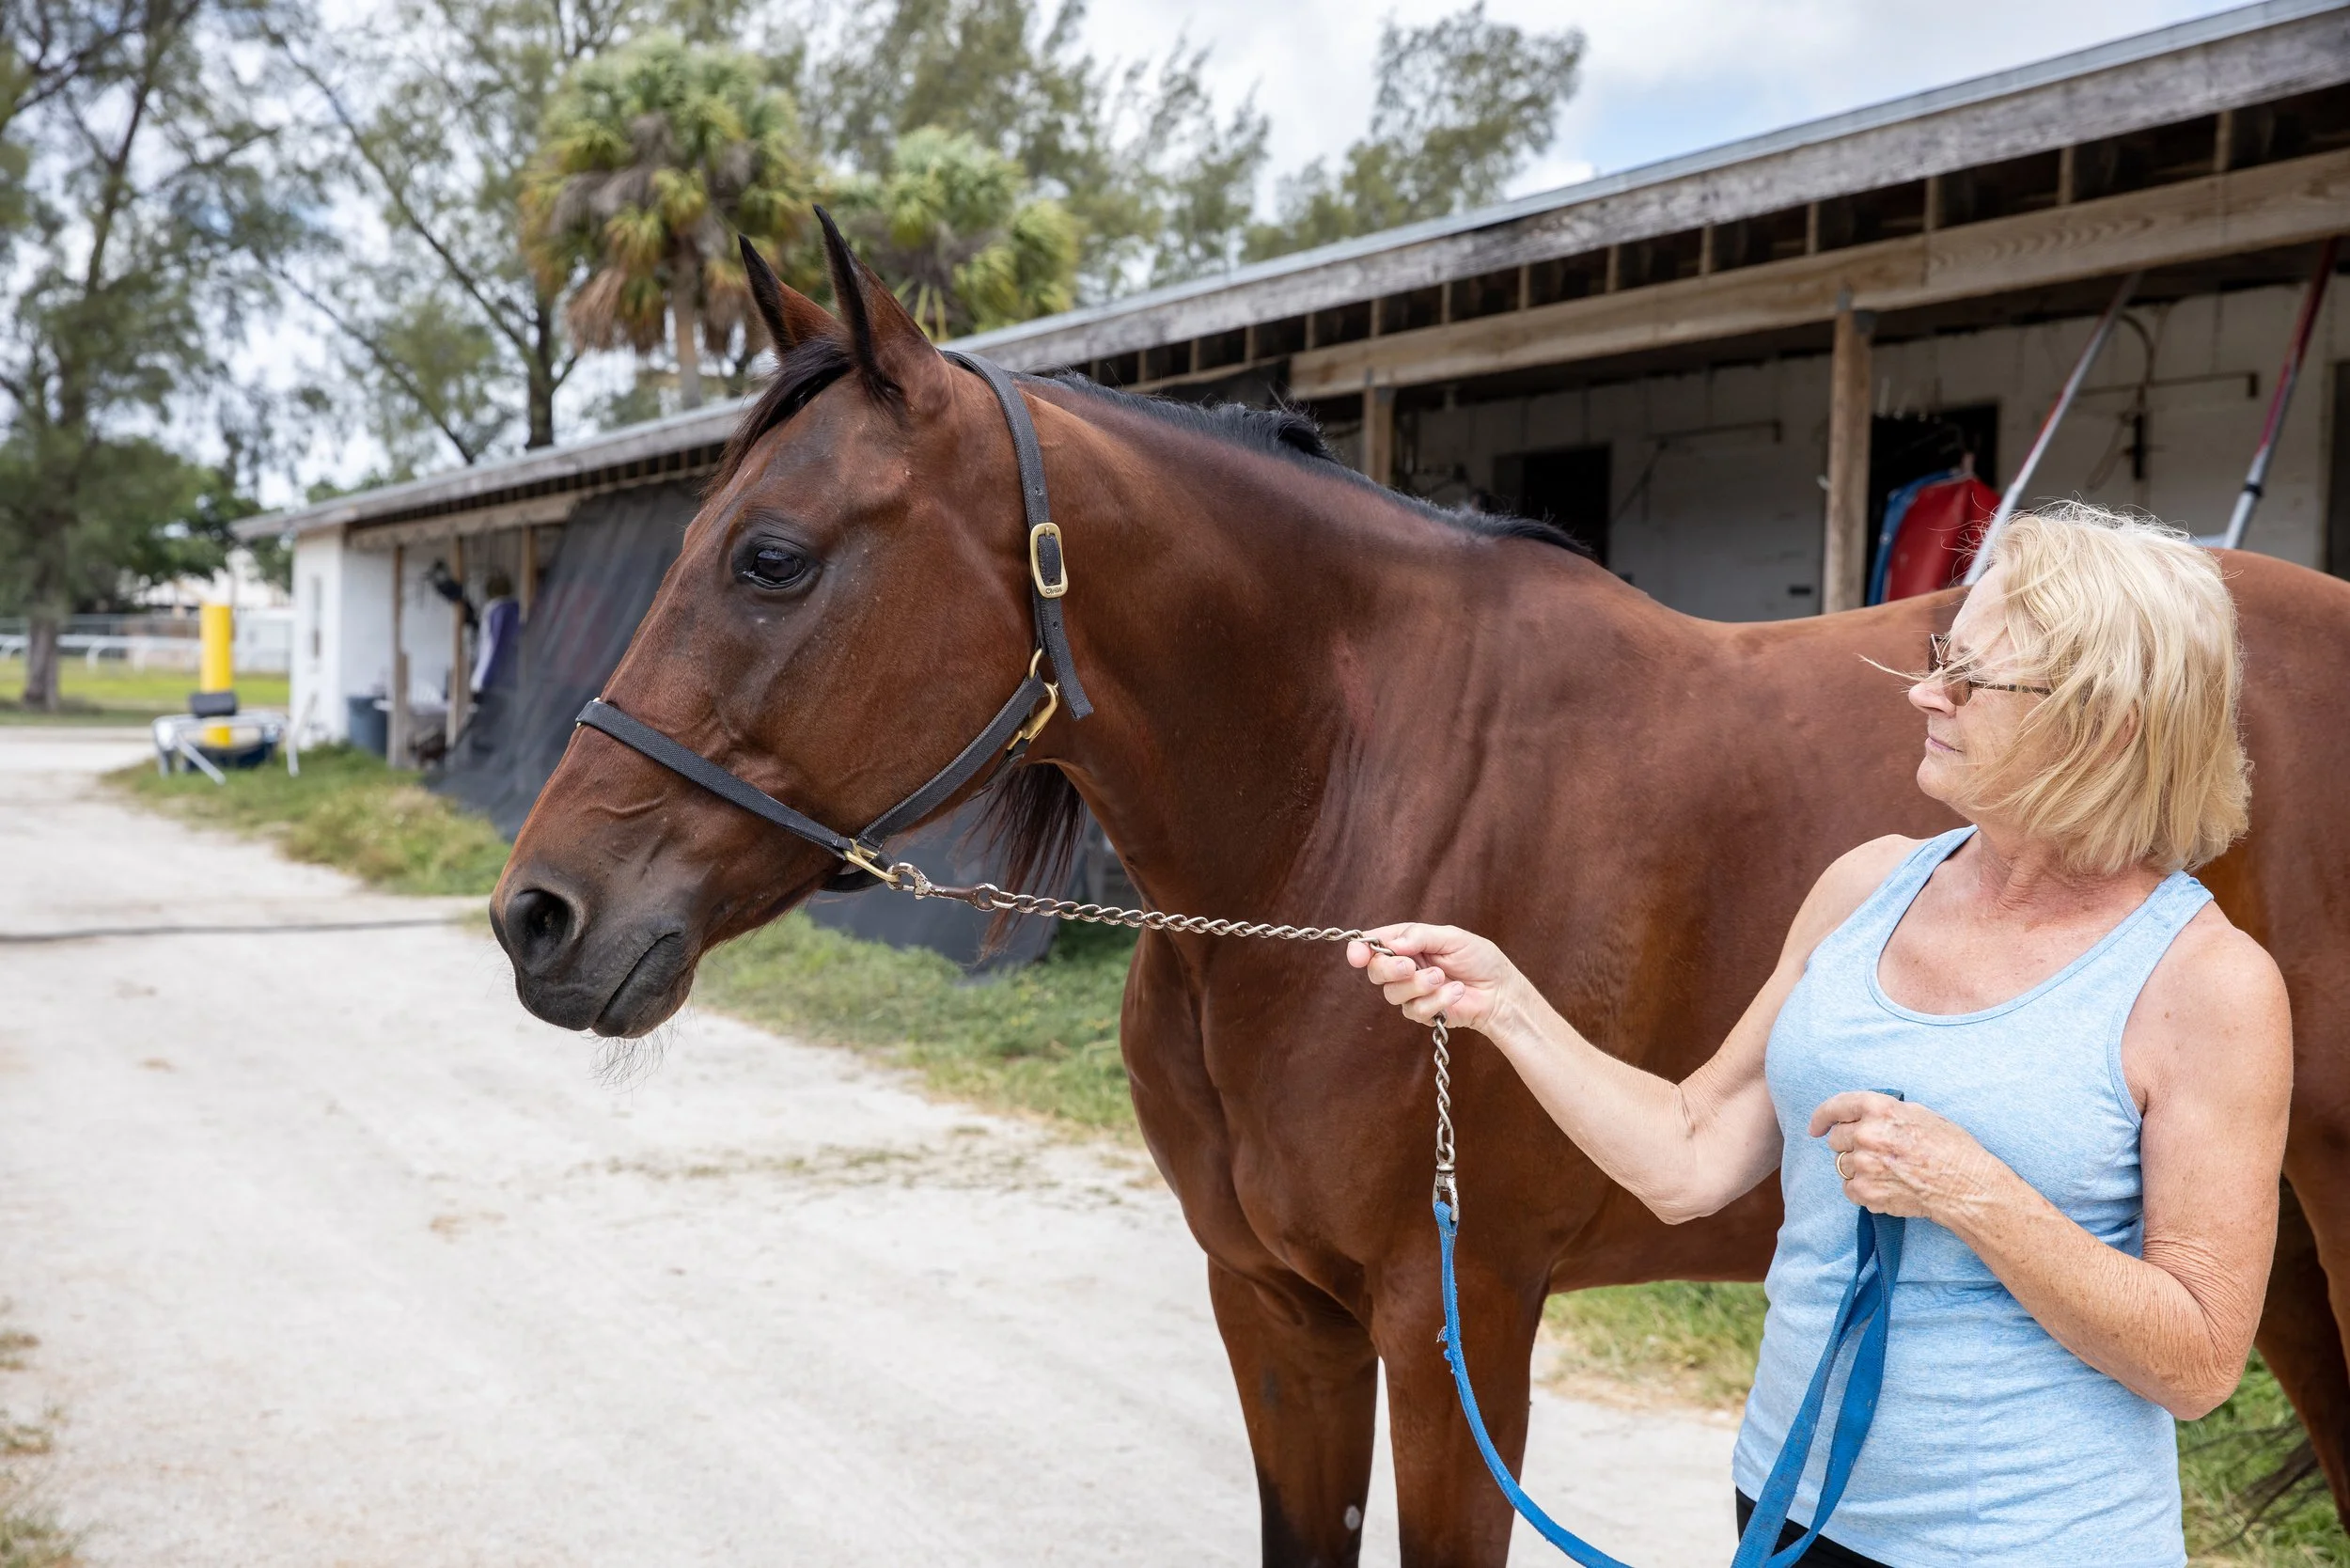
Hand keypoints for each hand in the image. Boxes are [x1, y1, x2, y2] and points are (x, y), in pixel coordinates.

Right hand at [1346, 923, 1521, 1032]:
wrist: (1501, 991)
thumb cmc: (1480, 959)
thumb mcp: (1452, 937)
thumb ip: (1421, 936)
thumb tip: (1394, 943)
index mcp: (1408, 943)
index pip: (1375, 944)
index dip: (1361, 949)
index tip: (1357, 955)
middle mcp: (1405, 967)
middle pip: (1376, 971)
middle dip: (1389, 968)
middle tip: (1410, 966)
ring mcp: (1412, 992)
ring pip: (1393, 993)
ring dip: (1418, 985)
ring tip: (1442, 977)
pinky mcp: (1423, 1012)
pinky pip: (1415, 1009)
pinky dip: (1437, 999)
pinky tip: (1456, 991)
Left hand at [1811, 1092, 1994, 1220]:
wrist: (1966, 1187)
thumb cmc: (1951, 1148)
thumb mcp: (1919, 1113)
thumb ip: (1884, 1112)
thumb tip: (1861, 1115)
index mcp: (1879, 1109)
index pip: (1836, 1106)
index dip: (1822, 1117)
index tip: (1816, 1127)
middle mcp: (1866, 1134)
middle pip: (1836, 1139)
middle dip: (1852, 1144)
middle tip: (1878, 1152)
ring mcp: (1864, 1164)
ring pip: (1842, 1164)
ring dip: (1859, 1167)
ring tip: (1888, 1171)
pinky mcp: (1865, 1192)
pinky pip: (1849, 1188)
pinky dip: (1863, 1189)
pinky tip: (1887, 1187)